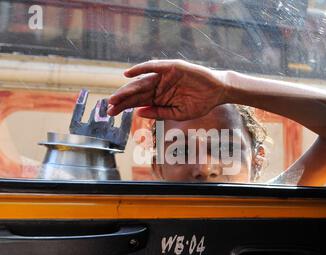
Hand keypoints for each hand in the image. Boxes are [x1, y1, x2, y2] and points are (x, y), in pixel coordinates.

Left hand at [107, 59, 227, 119]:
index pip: (138, 102)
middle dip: (122, 100)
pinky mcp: (171, 67)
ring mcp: (164, 77)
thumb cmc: (199, 104)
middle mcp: (159, 87)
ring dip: (127, 89)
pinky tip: (128, 74)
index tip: (111, 113)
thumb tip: (139, 113)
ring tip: (115, 97)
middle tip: (108, 107)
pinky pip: (153, 67)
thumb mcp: (178, 114)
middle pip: (136, 93)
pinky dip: (140, 69)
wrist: (216, 92)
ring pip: (141, 82)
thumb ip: (159, 113)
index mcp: (159, 99)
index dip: (124, 107)